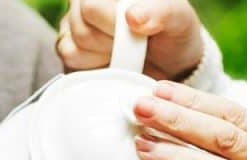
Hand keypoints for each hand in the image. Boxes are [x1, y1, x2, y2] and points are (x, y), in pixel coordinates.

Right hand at [57, 0, 203, 80]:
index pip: (93, 6)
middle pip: (81, 27)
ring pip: (72, 46)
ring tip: (124, 50)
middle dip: (111, 43)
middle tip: (134, 43)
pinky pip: (68, 60)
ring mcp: (73, 19)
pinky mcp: (67, 44)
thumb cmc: (173, 34)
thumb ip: (161, 12)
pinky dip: (92, 66)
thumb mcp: (179, 19)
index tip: (137, 30)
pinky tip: (110, 59)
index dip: (113, 24)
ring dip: (103, 56)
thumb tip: (132, 17)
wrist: (170, 64)